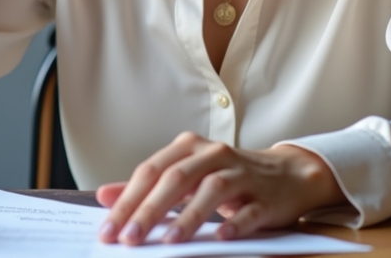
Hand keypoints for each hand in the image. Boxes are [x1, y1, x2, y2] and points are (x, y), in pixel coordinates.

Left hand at [95, 132, 343, 244]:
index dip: (127, 200)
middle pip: (176, 178)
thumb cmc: (227, 177)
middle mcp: (214, 155)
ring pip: (211, 190)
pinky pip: (250, 210)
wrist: (288, 174)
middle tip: (129, 238)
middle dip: (150, 210)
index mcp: (188, 148)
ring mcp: (242, 174)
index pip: (151, 171)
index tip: (108, 230)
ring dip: (189, 217)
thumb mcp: (185, 176)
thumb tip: (103, 196)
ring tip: (169, 241)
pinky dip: (235, 223)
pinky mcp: (266, 197)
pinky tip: (221, 237)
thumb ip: (146, 187)